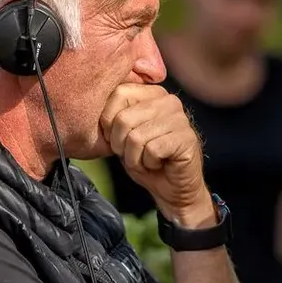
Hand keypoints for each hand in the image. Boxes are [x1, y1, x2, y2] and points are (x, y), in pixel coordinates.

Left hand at [103, 83, 214, 226]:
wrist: (173, 189)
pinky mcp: (186, 138)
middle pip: (124, 118)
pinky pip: (152, 150)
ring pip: (136, 137)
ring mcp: (180, 119)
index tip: (116, 138)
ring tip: (146, 160)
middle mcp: (169, 101)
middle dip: (120, 144)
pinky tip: (158, 164)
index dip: (108, 121)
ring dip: (134, 157)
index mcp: (153, 94)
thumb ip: (115, 116)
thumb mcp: (123, 135)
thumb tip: (94, 105)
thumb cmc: (145, 160)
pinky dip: (148, 163)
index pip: (119, 93)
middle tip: (132, 154)